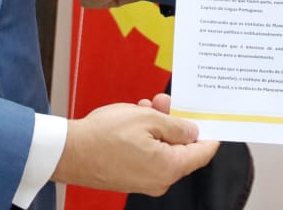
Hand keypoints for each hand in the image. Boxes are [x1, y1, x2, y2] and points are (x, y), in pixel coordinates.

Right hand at [53, 102, 218, 194]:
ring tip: (146, 106)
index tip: (213, 118)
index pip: (203, 153)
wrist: (69, 152)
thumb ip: (176, 126)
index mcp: (169, 168)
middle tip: (165, 101)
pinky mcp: (129, 177)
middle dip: (176, 122)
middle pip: (181, 149)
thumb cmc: (105, 135)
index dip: (209, 132)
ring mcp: (143, 181)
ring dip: (159, 126)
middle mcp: (159, 180)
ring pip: (163, 149)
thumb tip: (191, 131)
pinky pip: (148, 155)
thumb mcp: (147, 119)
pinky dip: (146, 137)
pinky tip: (136, 119)